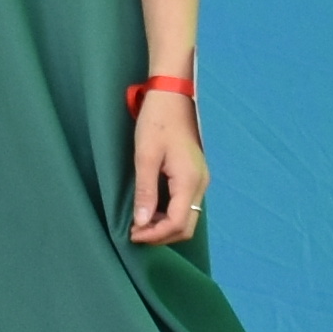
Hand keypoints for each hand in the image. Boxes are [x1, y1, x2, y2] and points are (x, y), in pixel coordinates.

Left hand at [126, 83, 208, 245]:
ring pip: (187, 218)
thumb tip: (142, 222)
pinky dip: (169, 215)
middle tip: (135, 232)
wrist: (172, 96)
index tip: (132, 233)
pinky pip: (185, 206)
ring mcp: (200, 180)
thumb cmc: (156, 121)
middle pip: (186, 226)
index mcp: (189, 180)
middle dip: (161, 235)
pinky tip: (151, 210)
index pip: (177, 223)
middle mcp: (200, 184)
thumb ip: (145, 191)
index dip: (155, 234)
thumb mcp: (145, 156)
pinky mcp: (195, 176)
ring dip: (164, 226)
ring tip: (140, 223)